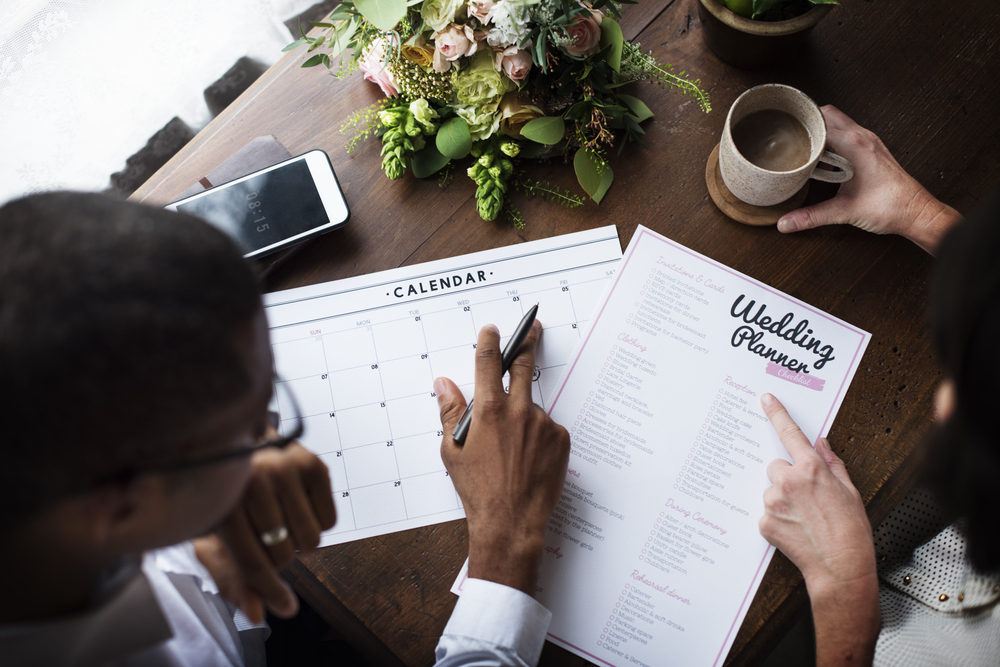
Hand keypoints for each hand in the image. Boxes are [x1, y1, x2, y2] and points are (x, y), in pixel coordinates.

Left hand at [196, 442, 335, 622]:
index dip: (269, 591)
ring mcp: (286, 467)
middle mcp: (255, 481)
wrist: (237, 443)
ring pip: (311, 539)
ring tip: (280, 518)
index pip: (253, 562)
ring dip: (298, 539)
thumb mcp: (214, 538)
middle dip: (277, 557)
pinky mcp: (312, 462)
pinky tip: (296, 503)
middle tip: (265, 537)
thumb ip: (233, 579)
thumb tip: (259, 615)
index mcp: (222, 503)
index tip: (284, 607)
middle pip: (284, 555)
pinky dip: (317, 521)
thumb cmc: (224, 496)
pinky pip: (330, 520)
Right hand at [435, 322, 570, 595]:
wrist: (511, 521)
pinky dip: (538, 437)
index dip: (490, 342)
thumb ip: (450, 412)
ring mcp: (544, 424)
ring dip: (523, 419)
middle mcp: (519, 411)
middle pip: (523, 366)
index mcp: (489, 411)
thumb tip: (444, 384)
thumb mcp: (452, 452)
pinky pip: (548, 429)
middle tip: (534, 328)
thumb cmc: (478, 490)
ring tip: (512, 453)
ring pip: (532, 409)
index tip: (492, 330)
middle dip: (527, 344)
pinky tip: (527, 459)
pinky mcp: (561, 439)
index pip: (489, 363)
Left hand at [759, 393, 878, 666]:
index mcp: (812, 469)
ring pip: (771, 490)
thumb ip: (832, 463)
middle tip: (805, 498)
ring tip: (803, 519)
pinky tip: (794, 530)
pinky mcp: (764, 521)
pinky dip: (777, 519)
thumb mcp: (850, 491)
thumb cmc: (851, 531)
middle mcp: (789, 481)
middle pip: (776, 466)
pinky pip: (766, 512)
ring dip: (782, 499)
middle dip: (787, 477)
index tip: (766, 399)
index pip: (790, 433)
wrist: (840, 566)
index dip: (777, 413)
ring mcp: (774, 501)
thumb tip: (821, 443)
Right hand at [776, 105, 960, 254]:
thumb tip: (786, 223)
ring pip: (839, 121)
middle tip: (790, 135)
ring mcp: (869, 141)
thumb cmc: (891, 206)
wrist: (916, 211)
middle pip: (828, 114)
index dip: (799, 127)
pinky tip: (825, 158)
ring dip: (821, 129)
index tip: (784, 133)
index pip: (820, 123)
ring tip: (805, 145)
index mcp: (855, 145)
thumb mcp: (844, 211)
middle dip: (808, 122)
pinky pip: (849, 133)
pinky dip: (833, 139)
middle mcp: (863, 137)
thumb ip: (811, 216)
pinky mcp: (873, 149)